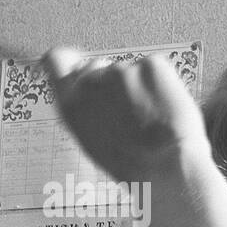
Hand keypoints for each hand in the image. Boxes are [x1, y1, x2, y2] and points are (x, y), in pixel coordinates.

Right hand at [43, 47, 208, 183]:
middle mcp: (89, 83)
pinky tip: (167, 109)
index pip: (56, 59)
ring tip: (154, 120)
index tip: (84, 66)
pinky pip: (155, 69)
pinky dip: (163, 84)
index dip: (73, 61)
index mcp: (70, 104)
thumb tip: (83, 89)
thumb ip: (84, 110)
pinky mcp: (149, 65)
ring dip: (142, 88)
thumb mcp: (93, 143)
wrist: (169, 167)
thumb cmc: (136, 166)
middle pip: (99, 66)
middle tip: (135, 113)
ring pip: (129, 71)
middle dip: (116, 84)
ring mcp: (119, 71)